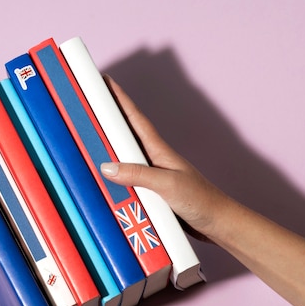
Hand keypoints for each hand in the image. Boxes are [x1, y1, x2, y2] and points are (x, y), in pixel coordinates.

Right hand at [100, 75, 233, 242]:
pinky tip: (103, 185)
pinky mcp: (152, 196)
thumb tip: (106, 166)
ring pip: (123, 162)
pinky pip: (127, 184)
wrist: (219, 224)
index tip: (105, 81)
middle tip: (85, 110)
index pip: (134, 119)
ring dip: (107, 153)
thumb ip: (138, 175)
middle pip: (124, 137)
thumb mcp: (167, 185)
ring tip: (86, 144)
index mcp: (158, 151)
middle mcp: (153, 161)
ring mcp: (153, 178)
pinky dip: (113, 182)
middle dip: (106, 122)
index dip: (120, 99)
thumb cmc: (201, 200)